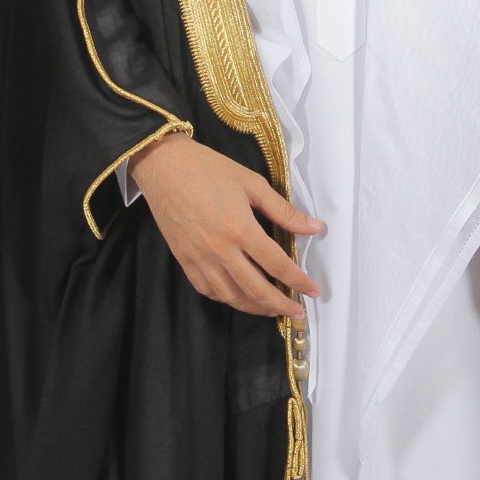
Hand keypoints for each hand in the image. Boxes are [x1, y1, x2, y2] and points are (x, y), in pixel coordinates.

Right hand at [130, 133, 323, 319]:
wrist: (163, 166)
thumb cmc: (208, 169)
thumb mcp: (252, 183)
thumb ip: (283, 210)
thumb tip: (315, 227)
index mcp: (241, 229)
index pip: (277, 265)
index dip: (298, 282)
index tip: (313, 291)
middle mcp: (220, 250)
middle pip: (256, 289)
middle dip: (280, 305)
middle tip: (297, 313)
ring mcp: (199, 258)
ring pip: (230, 296)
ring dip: (254, 307)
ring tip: (271, 309)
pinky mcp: (183, 260)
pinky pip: (207, 289)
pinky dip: (226, 298)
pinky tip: (237, 296)